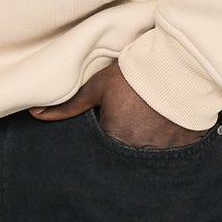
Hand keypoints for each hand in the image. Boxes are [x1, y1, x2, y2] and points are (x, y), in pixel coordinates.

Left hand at [32, 61, 207, 149]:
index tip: (114, 124)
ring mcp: (163, 150)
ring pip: (148, 155)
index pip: (102, 150)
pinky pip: (172, 152)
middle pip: (125, 155)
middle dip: (125, 145)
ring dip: (146, 145)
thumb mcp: (98, 86)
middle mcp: (138, 149)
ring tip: (150, 124)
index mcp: (114, 137)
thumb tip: (36, 114)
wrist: (179, 65)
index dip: (106, 136)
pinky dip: (168, 143)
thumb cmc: (134, 74)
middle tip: (132, 123)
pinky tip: (167, 127)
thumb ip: (69, 104)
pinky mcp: (184, 146)